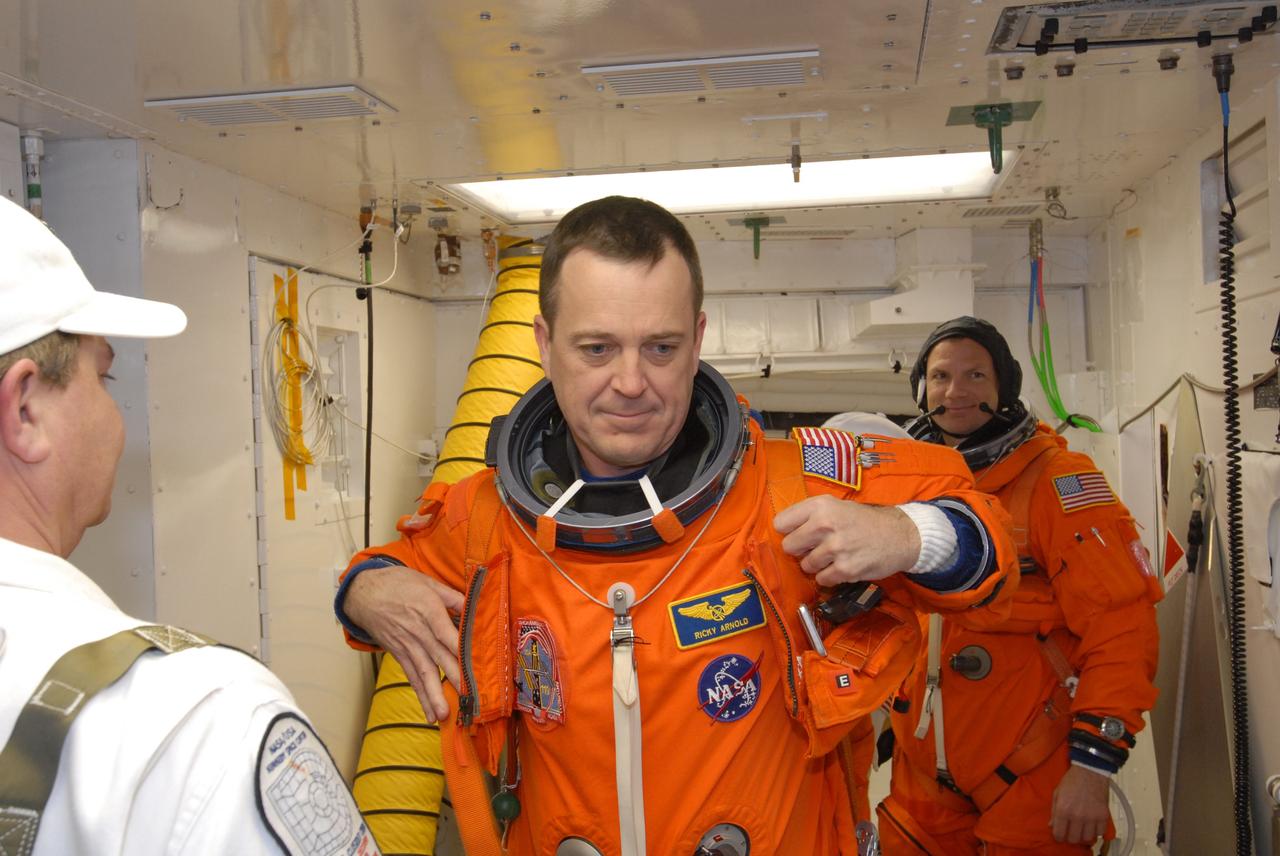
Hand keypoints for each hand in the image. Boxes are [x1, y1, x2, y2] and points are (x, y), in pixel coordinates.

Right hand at [345, 565, 464, 721]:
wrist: (364, 593)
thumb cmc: (399, 584)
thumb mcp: (428, 582)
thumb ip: (452, 596)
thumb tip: (475, 607)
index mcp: (428, 610)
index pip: (446, 632)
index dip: (459, 647)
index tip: (474, 663)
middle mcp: (418, 632)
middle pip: (438, 657)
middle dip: (453, 678)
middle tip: (468, 698)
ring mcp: (408, 646)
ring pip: (424, 673)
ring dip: (434, 695)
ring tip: (444, 715)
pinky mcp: (400, 655)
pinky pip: (412, 678)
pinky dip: (421, 696)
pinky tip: (430, 714)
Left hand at [773, 496, 921, 585]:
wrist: (899, 535)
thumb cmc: (863, 521)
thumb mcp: (836, 505)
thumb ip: (809, 514)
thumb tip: (782, 530)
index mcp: (820, 505)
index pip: (781, 522)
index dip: (789, 530)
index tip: (799, 533)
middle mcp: (825, 524)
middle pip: (789, 546)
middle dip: (801, 549)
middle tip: (817, 546)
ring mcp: (835, 548)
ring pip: (805, 565)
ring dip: (817, 564)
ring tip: (835, 555)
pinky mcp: (846, 569)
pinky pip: (822, 579)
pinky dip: (829, 576)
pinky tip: (843, 565)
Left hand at [1050, 764, 1110, 843]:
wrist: (1090, 771)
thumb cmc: (1072, 780)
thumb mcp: (1057, 793)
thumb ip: (1054, 811)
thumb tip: (1051, 826)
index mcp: (1063, 810)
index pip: (1059, 834)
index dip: (1058, 837)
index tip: (1060, 835)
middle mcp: (1077, 816)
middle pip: (1073, 839)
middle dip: (1070, 837)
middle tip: (1071, 831)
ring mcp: (1091, 817)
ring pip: (1087, 838)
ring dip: (1084, 835)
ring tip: (1082, 828)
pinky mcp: (1104, 816)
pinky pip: (1100, 833)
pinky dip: (1096, 831)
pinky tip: (1092, 824)